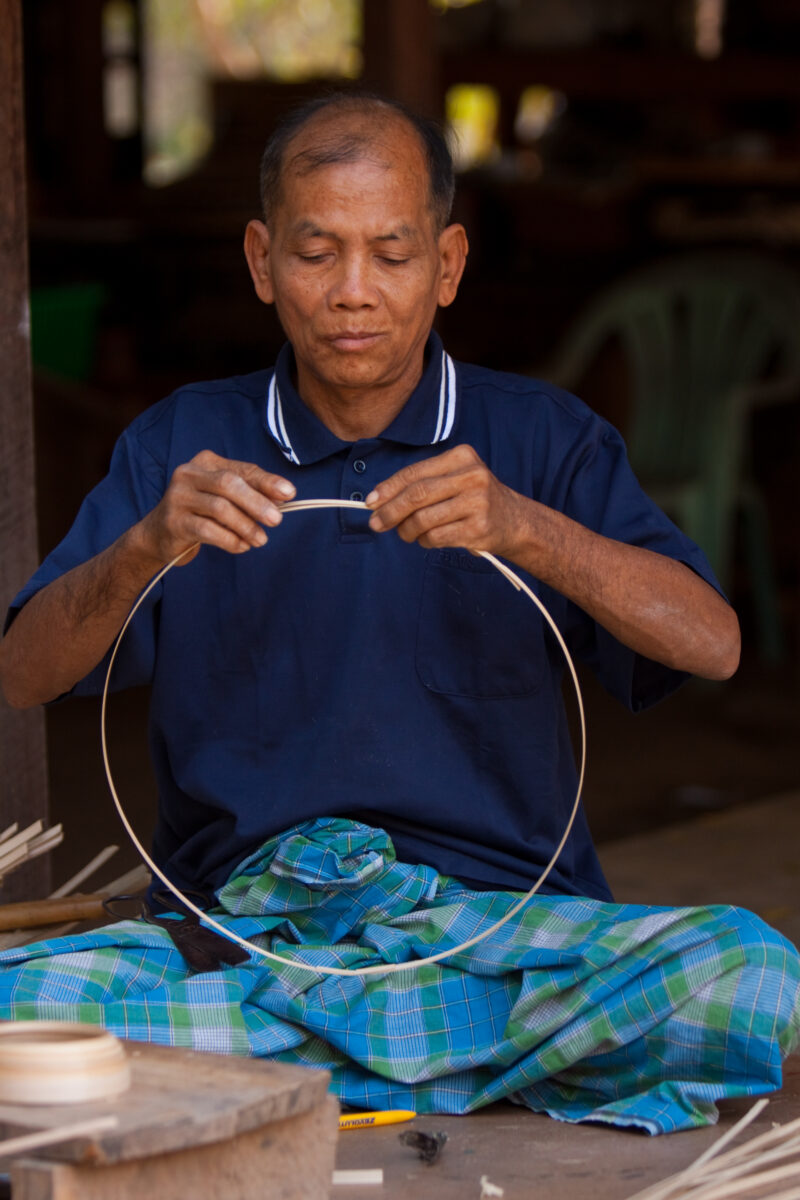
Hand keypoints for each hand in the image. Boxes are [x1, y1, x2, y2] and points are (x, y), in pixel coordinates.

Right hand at [136, 450, 295, 565]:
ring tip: (260, 540)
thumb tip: (282, 498)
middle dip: (256, 503)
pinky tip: (241, 546)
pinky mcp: (174, 522)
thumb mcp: (224, 498)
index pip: (242, 470)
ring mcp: (178, 497)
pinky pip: (207, 530)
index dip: (267, 481)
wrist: (158, 534)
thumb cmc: (200, 512)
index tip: (289, 494)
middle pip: (229, 484)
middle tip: (276, 521)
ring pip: (220, 508)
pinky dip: (229, 540)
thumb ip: (250, 494)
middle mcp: (189, 474)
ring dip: (245, 526)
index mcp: (206, 462)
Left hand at [366, 445, 527, 556]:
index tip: (370, 501)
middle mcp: (472, 476)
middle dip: (390, 511)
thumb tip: (378, 500)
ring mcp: (477, 503)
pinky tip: (427, 539)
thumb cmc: (474, 499)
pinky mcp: (479, 528)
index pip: (415, 472)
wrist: (515, 521)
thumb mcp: (455, 478)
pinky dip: (424, 541)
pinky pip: (436, 537)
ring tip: (406, 533)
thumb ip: (421, 484)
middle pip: (417, 495)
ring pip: (424, 519)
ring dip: (407, 530)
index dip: (388, 488)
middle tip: (376, 523)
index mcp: (462, 457)